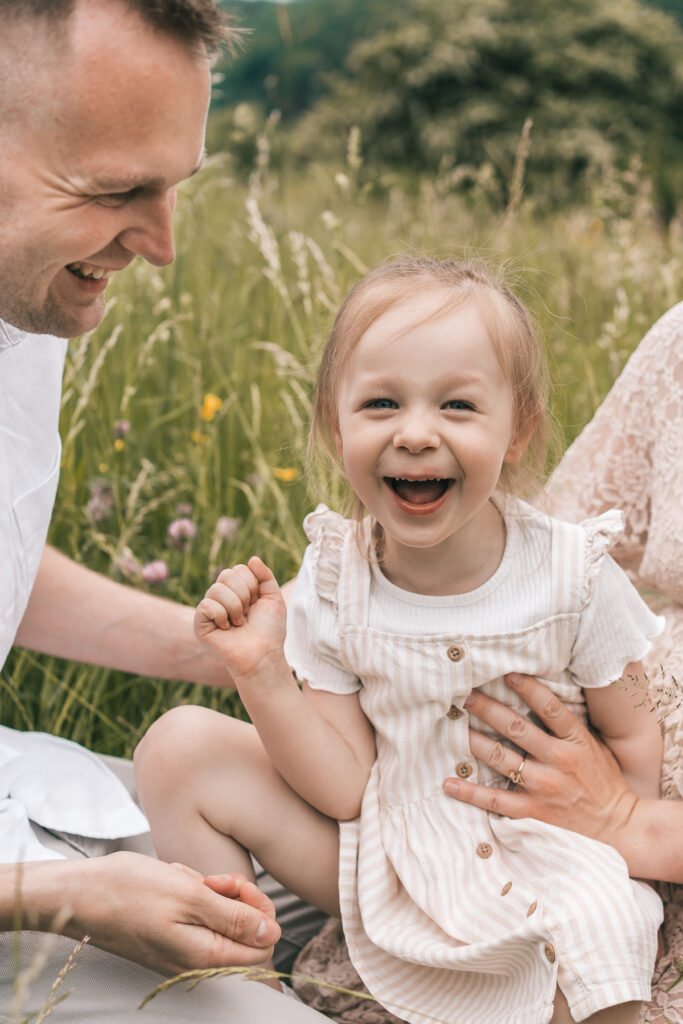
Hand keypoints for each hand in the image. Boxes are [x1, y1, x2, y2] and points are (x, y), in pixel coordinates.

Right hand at [58, 852, 280, 974]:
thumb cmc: (130, 891)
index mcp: (204, 956)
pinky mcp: (169, 937)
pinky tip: (176, 882)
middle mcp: (195, 961)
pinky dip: (193, 895)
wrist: (80, 894)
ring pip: (220, 920)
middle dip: (237, 899)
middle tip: (214, 881)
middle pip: (244, 933)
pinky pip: (197, 916)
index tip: (238, 888)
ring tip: (188, 880)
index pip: (263, 946)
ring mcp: (181, 950)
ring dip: (212, 894)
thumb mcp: (189, 895)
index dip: (260, 912)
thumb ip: (234, 917)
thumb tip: (273, 934)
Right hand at [194, 557, 286, 677]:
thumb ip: (265, 576)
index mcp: (237, 589)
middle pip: (226, 574)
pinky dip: (222, 616)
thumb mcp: (273, 598)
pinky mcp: (200, 623)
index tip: (257, 603)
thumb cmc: (269, 630)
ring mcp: (209, 609)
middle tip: (248, 614)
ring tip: (238, 623)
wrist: (263, 655)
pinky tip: (226, 628)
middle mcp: (221, 596)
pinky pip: (207, 605)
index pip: (239, 569)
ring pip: (217, 589)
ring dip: (235, 608)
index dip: (253, 585)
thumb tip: (252, 558)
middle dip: (244, 594)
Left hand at [443, 673, 637, 849]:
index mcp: (576, 741)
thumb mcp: (595, 746)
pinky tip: (449, 783)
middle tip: (465, 694)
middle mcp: (559, 761)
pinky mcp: (533, 810)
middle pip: (517, 728)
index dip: (528, 687)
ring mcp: (544, 786)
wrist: (620, 827)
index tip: (506, 673)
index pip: (550, 707)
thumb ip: (571, 726)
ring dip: (474, 741)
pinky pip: (495, 800)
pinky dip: (470, 792)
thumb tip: (543, 699)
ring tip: (454, 727)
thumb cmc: (606, 782)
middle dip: (488, 708)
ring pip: (501, 758)